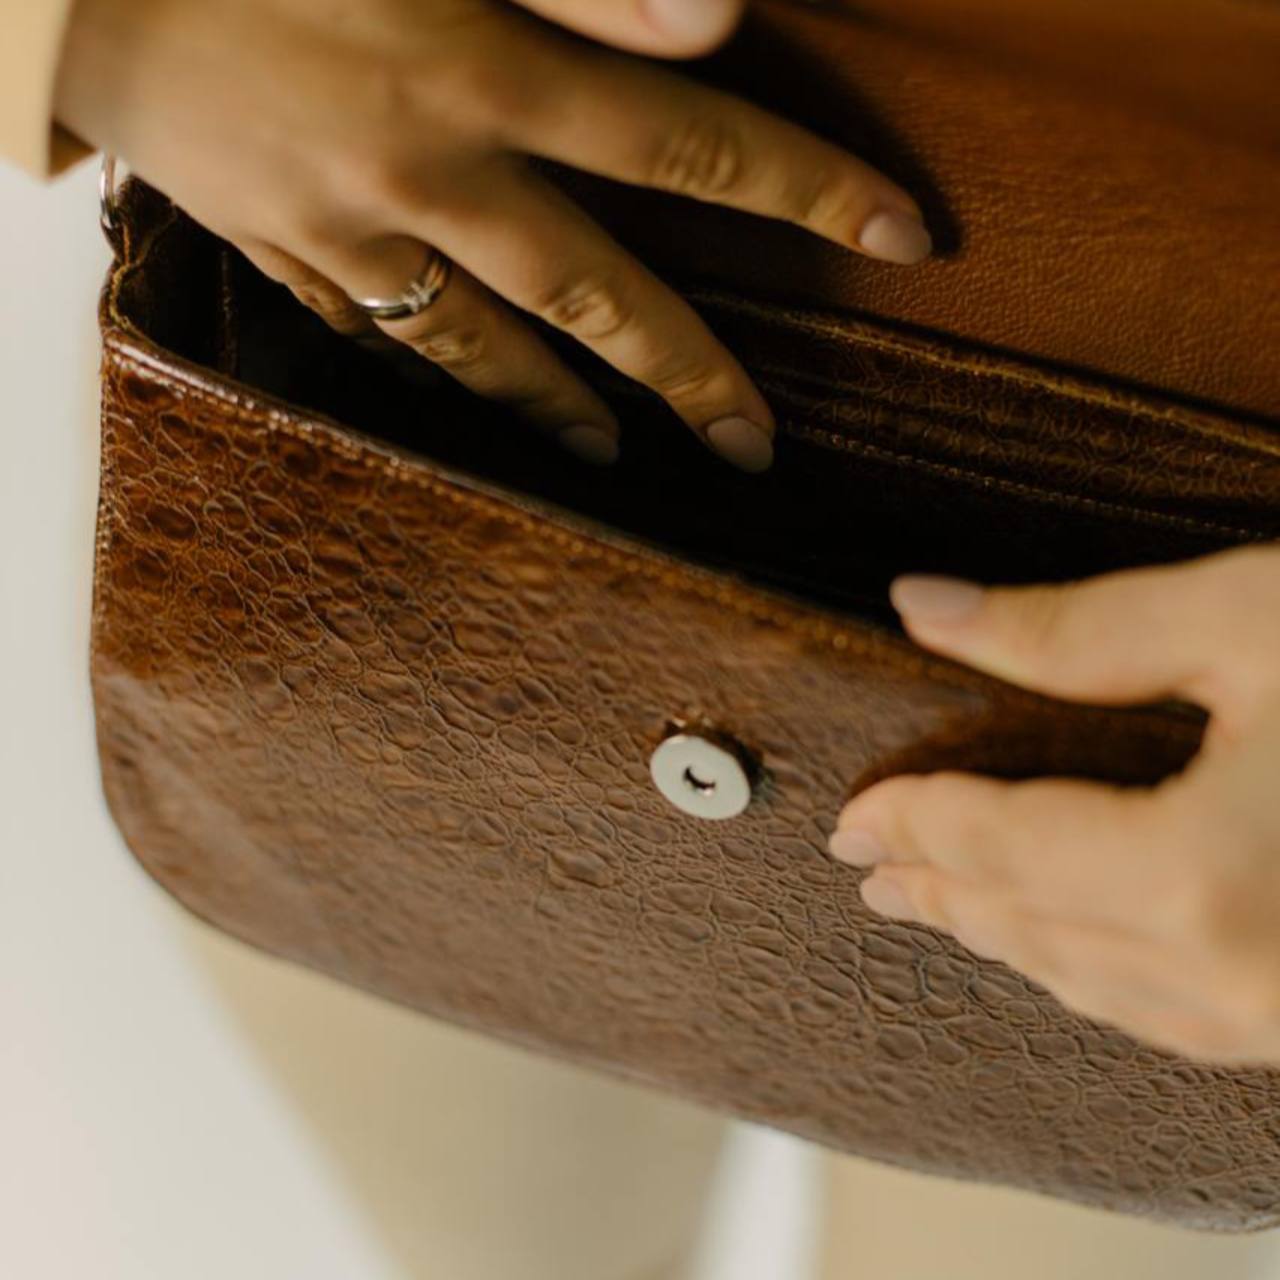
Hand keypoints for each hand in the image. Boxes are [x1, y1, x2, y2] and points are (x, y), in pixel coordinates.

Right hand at [56, 0, 930, 469]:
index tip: (903, 241)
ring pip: (484, 350)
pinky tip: (477, 408)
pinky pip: (375, 342)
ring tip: (625, 458)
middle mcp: (430, 174)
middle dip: (690, 378)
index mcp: (479, 69)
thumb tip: (722, 17)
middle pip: (597, 298)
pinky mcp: (278, 246)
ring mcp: (348, 229)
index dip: (807, 194)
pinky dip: (439, 383)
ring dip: (567, 410)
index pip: (690, 147)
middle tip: (754, 451)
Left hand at [828, 544, 1279, 1064]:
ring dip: (1009, 939)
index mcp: (1205, 876)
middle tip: (869, 868)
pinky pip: (1178, 1017)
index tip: (851, 811)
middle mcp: (1244, 975)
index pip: (998, 846)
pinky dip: (1099, 977)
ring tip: (941, 907)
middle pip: (1034, 926)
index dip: (912, 821)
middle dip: (941, 889)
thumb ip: (1075, 629)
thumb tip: (923, 606)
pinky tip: (1075, 954)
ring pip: (1100, 987)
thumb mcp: (1257, 617)